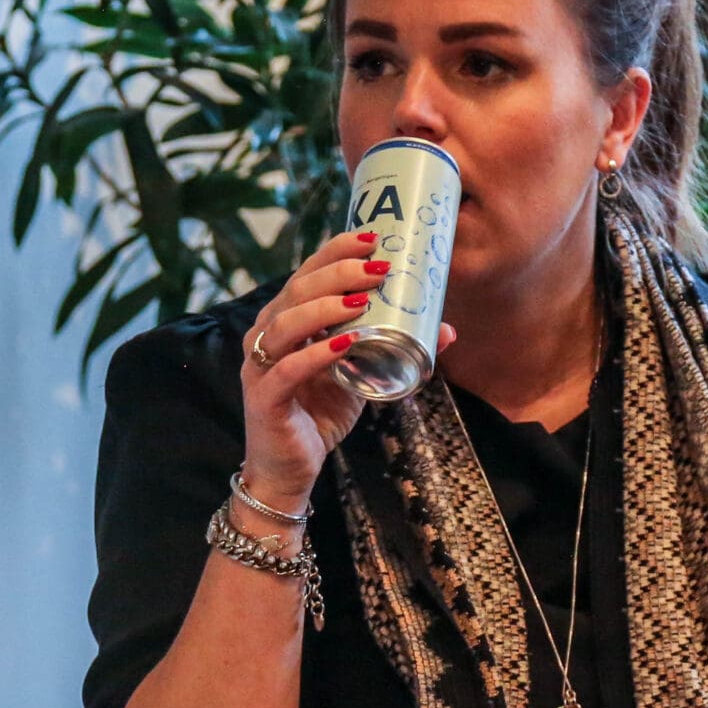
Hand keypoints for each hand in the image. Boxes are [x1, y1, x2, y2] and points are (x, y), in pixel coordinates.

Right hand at [235, 231, 389, 507]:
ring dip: (324, 308)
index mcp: (285, 320)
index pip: (306, 273)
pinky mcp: (263, 398)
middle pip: (296, 290)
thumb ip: (390, 347)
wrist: (291, 468)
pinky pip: (285, 370)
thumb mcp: (361, 374)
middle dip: (338, 274)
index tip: (371, 238)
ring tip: (362, 301)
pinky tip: (343, 344)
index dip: (334, 252)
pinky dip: (315, 355)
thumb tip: (447, 329)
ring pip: (285, 324)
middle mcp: (266, 336)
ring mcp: (259, 366)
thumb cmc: (319, 413)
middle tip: (378, 269)